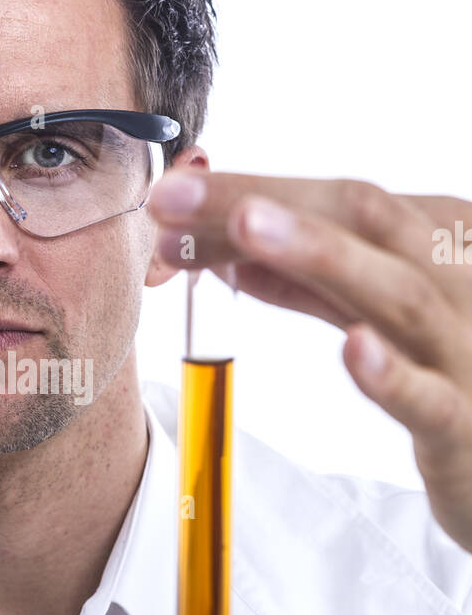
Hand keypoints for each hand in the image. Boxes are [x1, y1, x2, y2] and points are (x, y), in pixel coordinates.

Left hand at [148, 169, 471, 553]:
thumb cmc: (443, 368)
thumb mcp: (372, 311)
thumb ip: (308, 283)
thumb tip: (224, 246)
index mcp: (436, 239)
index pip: (339, 200)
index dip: (253, 188)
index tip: (171, 192)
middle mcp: (458, 279)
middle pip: (366, 220)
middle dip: (265, 200)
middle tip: (175, 196)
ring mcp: (466, 351)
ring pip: (401, 294)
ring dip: (322, 254)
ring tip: (246, 225)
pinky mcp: (465, 426)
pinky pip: (432, 399)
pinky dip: (392, 373)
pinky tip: (352, 347)